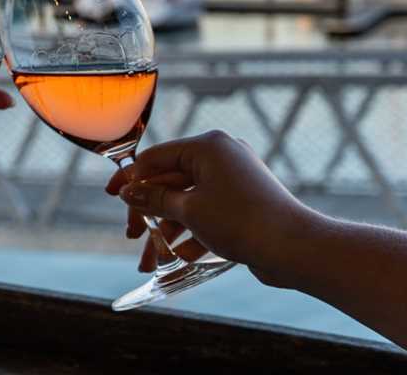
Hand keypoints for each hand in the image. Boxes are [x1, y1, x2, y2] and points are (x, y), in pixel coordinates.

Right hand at [105, 130, 315, 285]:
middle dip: (149, 213)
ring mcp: (234, 180)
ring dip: (167, 231)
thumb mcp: (188, 210)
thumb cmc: (241, 221)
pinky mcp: (243, 202)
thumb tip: (128, 191)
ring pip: (187, 202)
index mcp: (207, 147)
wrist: (295, 249)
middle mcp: (221, 157)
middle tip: (131, 235)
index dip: (131, 177)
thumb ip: (154, 198)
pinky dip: (191, 235)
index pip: (157, 157)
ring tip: (152, 261)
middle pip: (170, 182)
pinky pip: (207, 213)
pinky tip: (178, 259)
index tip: (111, 195)